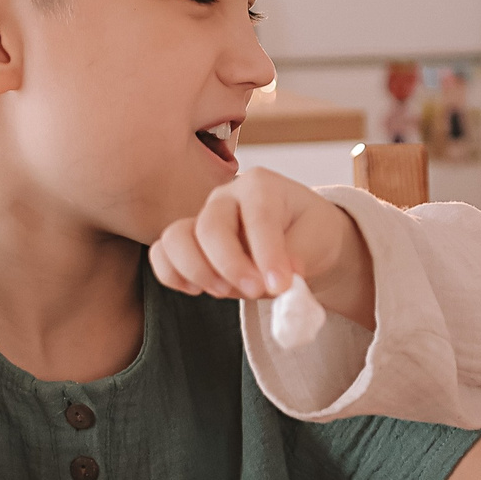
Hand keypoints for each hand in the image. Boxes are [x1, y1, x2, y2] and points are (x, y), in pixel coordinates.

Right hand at [150, 166, 374, 326]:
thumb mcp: (318, 242)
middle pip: (210, 226)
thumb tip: (276, 280)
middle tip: (255, 292)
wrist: (301, 239)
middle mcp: (226, 196)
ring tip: (225, 292)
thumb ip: (297, 259)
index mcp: (262, 186)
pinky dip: (172, 275)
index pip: (258, 216)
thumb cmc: (310, 234)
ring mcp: (202, 217)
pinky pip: (162, 254)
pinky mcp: (188, 242)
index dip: (267, 254)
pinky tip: (197, 291)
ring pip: (175, 237)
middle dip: (230, 266)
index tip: (281, 286)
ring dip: (198, 271)